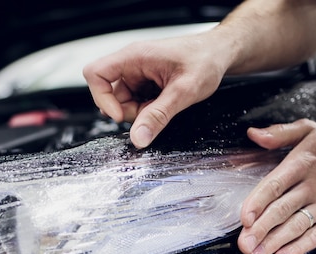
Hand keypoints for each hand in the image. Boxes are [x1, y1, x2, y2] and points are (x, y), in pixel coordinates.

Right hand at [82, 31, 227, 147]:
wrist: (220, 54)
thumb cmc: (206, 59)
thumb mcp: (184, 92)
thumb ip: (159, 116)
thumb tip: (138, 138)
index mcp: (134, 56)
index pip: (95, 74)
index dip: (101, 97)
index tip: (120, 116)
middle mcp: (132, 63)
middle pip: (110, 95)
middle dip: (129, 112)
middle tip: (154, 112)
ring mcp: (137, 74)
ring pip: (123, 102)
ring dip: (141, 112)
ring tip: (166, 105)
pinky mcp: (145, 83)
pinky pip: (136, 103)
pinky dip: (148, 110)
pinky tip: (166, 103)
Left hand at [237, 119, 315, 253]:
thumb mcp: (307, 130)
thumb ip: (279, 133)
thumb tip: (253, 134)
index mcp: (303, 163)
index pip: (276, 185)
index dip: (258, 202)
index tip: (244, 218)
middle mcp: (315, 185)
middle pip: (283, 210)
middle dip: (261, 229)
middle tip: (243, 244)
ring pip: (297, 226)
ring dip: (274, 243)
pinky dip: (298, 249)